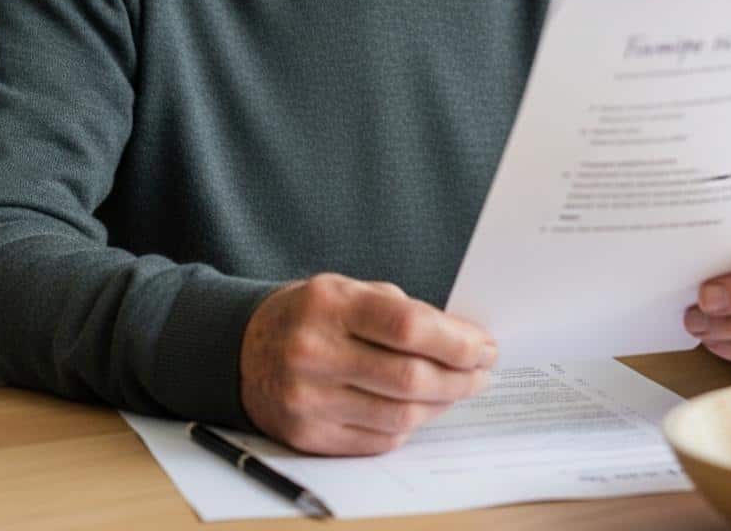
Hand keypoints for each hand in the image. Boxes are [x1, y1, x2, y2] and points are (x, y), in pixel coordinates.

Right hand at [240, 273, 496, 454]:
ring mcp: (308, 400)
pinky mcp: (307, 437)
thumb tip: (465, 340)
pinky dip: (408, 425)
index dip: (455, 341)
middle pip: (408, 378)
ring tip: (458, 389)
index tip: (485, 346)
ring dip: (440, 404)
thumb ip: (405, 312)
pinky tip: (422, 408)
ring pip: (398, 415)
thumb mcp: (352, 291)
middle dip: (458, 378)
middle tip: (482, 372)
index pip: (407, 327)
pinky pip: (377, 440)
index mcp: (330, 305)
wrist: (246, 347)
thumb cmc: (313, 313)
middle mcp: (314, 353)